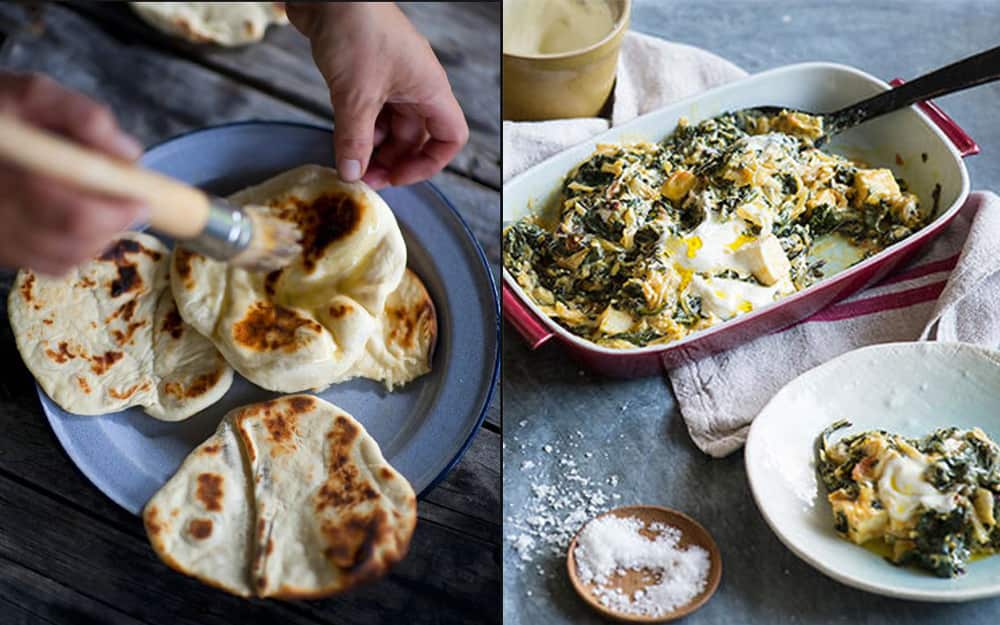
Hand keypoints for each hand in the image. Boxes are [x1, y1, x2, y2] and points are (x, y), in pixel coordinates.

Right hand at [0, 73, 144, 275]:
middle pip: (74, 242)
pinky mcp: (2, 250)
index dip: (115, 214)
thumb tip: (128, 154)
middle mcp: (0, 212)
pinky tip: (79, 223)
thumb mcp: (35, 95)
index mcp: (12, 172)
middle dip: (112, 225)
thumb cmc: (2, 111)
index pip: (75, 215)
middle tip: (129, 205)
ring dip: (97, 238)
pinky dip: (76, 249)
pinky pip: (51, 265)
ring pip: (65, 259)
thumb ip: (82, 116)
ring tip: (104, 208)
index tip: (140, 201)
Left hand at [288, 2, 468, 188]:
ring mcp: (392, 78)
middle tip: (364, 177)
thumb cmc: (357, 27)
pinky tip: (341, 138)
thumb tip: (352, 172)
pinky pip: (370, 110)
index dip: (428, 164)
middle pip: (416, 137)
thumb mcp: (355, 95)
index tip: (398, 177)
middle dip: (393, 161)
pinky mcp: (367, 72)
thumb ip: (354, 140)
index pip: (450, 137)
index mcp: (429, 89)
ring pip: (391, 125)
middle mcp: (416, 85)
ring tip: (350, 161)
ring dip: (374, 147)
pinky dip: (359, 128)